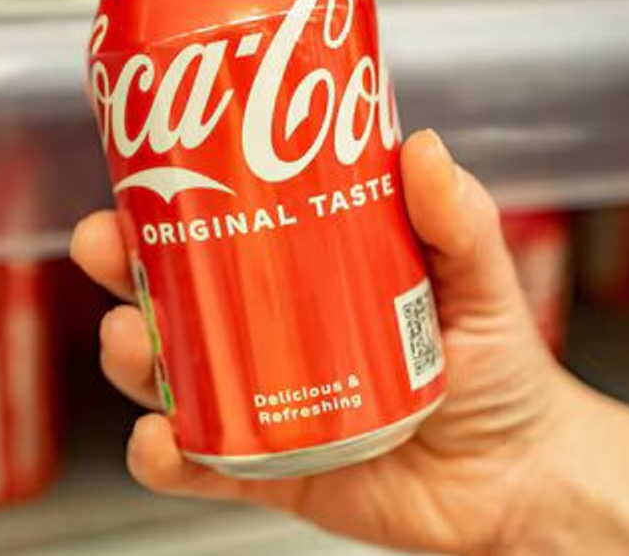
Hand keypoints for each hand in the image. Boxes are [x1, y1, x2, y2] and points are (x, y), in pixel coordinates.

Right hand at [71, 129, 580, 555]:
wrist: (519, 479)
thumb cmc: (499, 370)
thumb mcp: (480, 280)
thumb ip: (458, 219)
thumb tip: (422, 148)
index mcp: (309, 275)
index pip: (225, 225)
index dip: (170, 196)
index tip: (141, 164)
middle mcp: (273, 335)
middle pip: (175, 296)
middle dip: (124, 270)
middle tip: (109, 246)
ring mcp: (265, 404)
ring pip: (172, 376)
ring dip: (130, 356)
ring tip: (132, 340)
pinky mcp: (268, 472)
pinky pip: (199, 467)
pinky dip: (163, 458)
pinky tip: (159, 441)